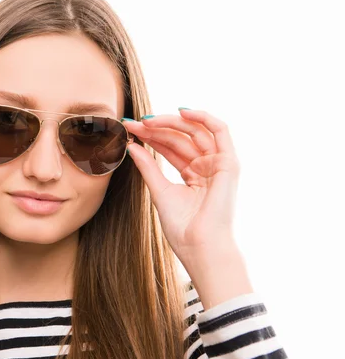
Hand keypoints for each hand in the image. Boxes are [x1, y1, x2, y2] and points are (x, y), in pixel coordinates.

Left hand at [122, 108, 240, 261]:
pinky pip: (220, 130)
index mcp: (193, 175)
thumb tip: (131, 146)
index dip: (150, 137)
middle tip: (133, 124)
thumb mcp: (159, 191)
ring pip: (194, 132)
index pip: (170, 148)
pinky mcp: (229, 163)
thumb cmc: (182, 228)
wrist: (199, 246)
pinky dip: (203, 117)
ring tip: (146, 121)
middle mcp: (207, 167)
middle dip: (155, 129)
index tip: (128, 130)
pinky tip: (180, 111)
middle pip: (180, 138)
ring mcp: (218, 164)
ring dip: (170, 123)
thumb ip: (148, 167)